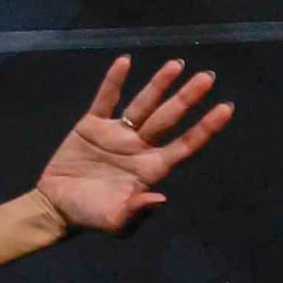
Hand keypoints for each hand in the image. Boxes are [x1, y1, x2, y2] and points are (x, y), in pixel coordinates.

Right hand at [29, 56, 231, 236]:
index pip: (186, 144)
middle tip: (207, 77)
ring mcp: (117, 134)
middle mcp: (140, 147)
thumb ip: (137, 211)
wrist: (56, 207)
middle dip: (187, 98)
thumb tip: (160, 198)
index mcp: (151, 169)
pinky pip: (106, 99)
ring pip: (143, 104)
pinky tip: (125, 61)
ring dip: (159, 84)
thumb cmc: (90, 216)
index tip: (226, 108)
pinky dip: (114, 81)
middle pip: (169, 118)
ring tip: (177, 64)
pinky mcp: (92, 126)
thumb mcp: (115, 221)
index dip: (206, 127)